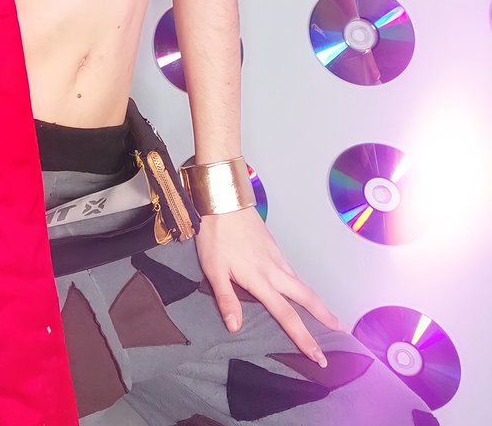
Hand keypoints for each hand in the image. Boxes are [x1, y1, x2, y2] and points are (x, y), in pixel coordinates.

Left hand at [194, 206, 345, 366]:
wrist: (224, 199)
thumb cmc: (216, 235)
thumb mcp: (213, 269)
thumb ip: (226, 299)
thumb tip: (235, 327)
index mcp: (260, 279)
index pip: (286, 315)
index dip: (303, 337)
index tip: (318, 355)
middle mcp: (274, 269)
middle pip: (305, 296)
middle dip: (324, 316)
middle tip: (340, 332)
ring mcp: (276, 256)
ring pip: (301, 282)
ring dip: (316, 300)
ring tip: (327, 315)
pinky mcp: (274, 245)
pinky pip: (292, 269)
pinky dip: (302, 283)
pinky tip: (300, 287)